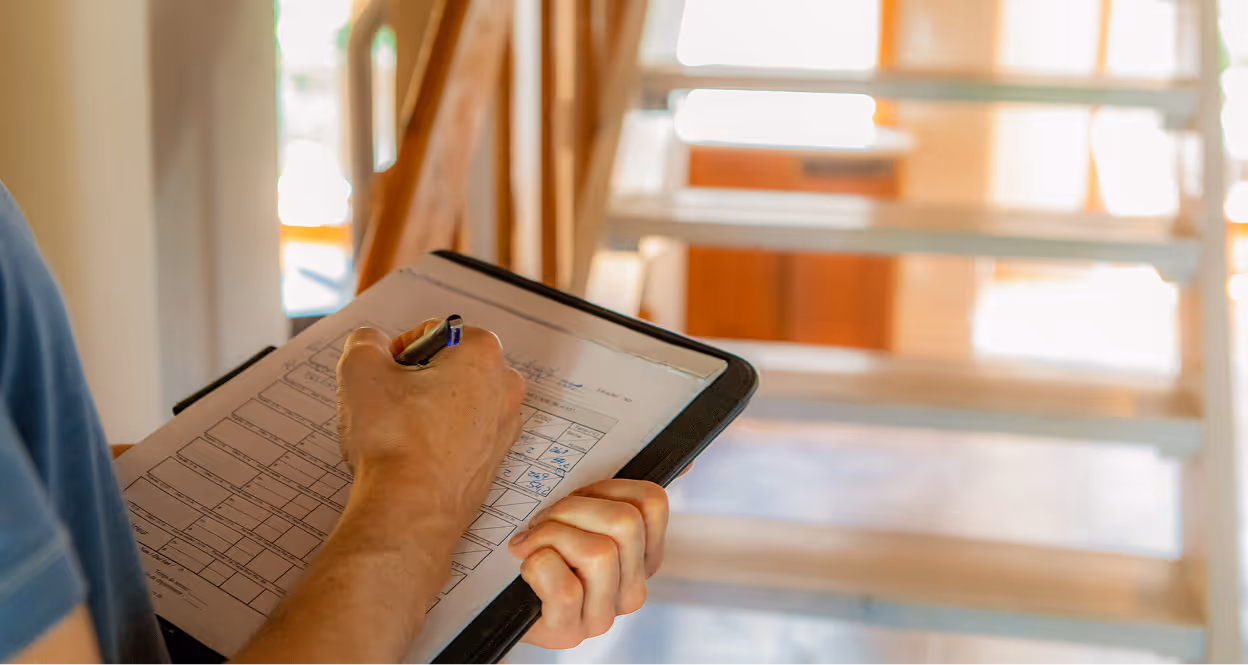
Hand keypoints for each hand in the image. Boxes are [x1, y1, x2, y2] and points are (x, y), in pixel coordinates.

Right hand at [335, 321, 524, 530]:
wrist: (411, 509)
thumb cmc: (396, 442)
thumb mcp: (361, 369)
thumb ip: (365, 341)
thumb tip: (371, 344)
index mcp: (483, 354)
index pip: (434, 333)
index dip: (401, 351)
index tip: (389, 375)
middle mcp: (504, 387)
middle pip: (449, 367)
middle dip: (417, 380)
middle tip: (390, 403)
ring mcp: (504, 427)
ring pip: (454, 402)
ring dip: (426, 410)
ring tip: (400, 432)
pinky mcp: (493, 460)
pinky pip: (460, 436)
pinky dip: (437, 439)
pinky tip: (413, 455)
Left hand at [509, 480, 669, 649]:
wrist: (497, 594)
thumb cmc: (542, 546)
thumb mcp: (581, 512)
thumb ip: (623, 490)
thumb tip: (688, 461)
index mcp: (644, 556)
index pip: (653, 502)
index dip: (605, 489)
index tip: (575, 498)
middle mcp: (633, 588)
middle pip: (624, 523)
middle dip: (572, 510)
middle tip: (543, 521)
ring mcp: (604, 615)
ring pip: (597, 552)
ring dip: (550, 537)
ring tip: (531, 546)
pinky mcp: (570, 632)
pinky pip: (566, 588)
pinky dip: (537, 566)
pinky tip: (527, 570)